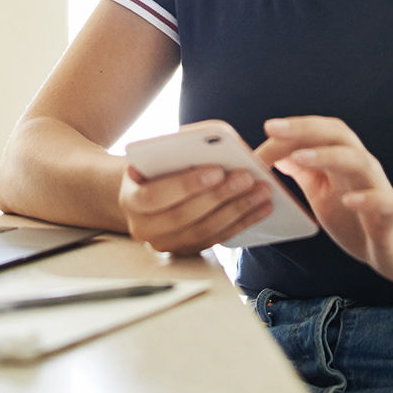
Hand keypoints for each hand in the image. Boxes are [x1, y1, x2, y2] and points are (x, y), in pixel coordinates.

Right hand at [118, 162, 273, 255]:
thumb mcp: (157, 154)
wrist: (146, 192)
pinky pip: (217, 239)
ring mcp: (166, 244)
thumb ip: (177, 149)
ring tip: (262, 191)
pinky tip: (261, 208)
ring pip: (204, 231)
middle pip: (183, 217)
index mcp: (131, 200)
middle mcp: (144, 228)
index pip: (155, 196)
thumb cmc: (156, 167)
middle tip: (247, 178)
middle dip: (219, 196)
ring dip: (238, 211)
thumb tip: (214, 143)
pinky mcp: (187, 250)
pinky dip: (242, 223)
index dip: (186, 185)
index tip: (217, 170)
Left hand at [254, 117, 392, 284]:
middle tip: (273, 129)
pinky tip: (349, 201)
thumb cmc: (355, 217)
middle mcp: (360, 166)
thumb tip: (272, 152)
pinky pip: (386, 201)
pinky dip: (369, 199)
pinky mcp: (392, 216)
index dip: (286, 133)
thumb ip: (302, 171)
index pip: (315, 133)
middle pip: (336, 134)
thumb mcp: (320, 192)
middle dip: (304, 128)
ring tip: (300, 158)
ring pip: (359, 160)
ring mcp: (378, 188)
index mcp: (340, 159)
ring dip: (328, 156)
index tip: (258, 140)